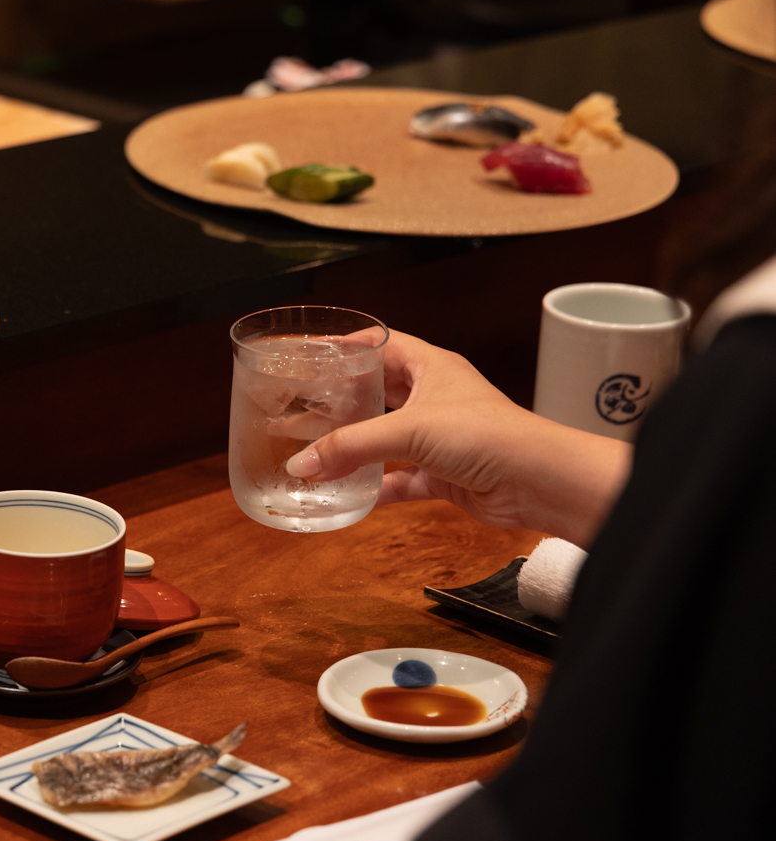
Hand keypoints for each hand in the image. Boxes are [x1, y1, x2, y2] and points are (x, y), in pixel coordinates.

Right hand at [283, 330, 631, 544]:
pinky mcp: (444, 474)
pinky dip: (376, 487)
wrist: (538, 481)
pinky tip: (350, 494)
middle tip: (303, 405)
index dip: (348, 347)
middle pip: (379, 393)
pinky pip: (400, 479)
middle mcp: (434, 398)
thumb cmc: (489, 435)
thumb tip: (302, 464)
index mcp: (431, 367)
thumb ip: (350, 447)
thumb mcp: (409, 430)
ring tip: (315, 452)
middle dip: (343, 401)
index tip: (313, 355)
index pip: (382, 345)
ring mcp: (440, 438)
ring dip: (355, 448)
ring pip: (386, 439)